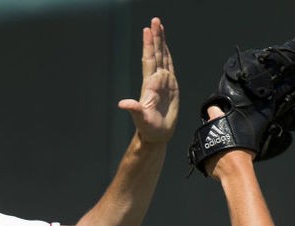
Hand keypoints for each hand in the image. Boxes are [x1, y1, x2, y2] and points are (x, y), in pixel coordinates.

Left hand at [118, 17, 178, 143]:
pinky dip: (168, 55)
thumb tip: (122, 104)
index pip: (149, 59)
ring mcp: (163, 82)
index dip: (149, 45)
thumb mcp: (140, 119)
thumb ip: (133, 109)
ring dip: (162, 42)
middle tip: (155, 20)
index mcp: (149, 84)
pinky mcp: (171, 87)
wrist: (157, 135)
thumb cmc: (148, 128)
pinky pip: (170, 66)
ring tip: (160, 26)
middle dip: (156, 37)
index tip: (148, 30)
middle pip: (156, 53)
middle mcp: (155, 80)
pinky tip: (167, 47)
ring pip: (163, 57)